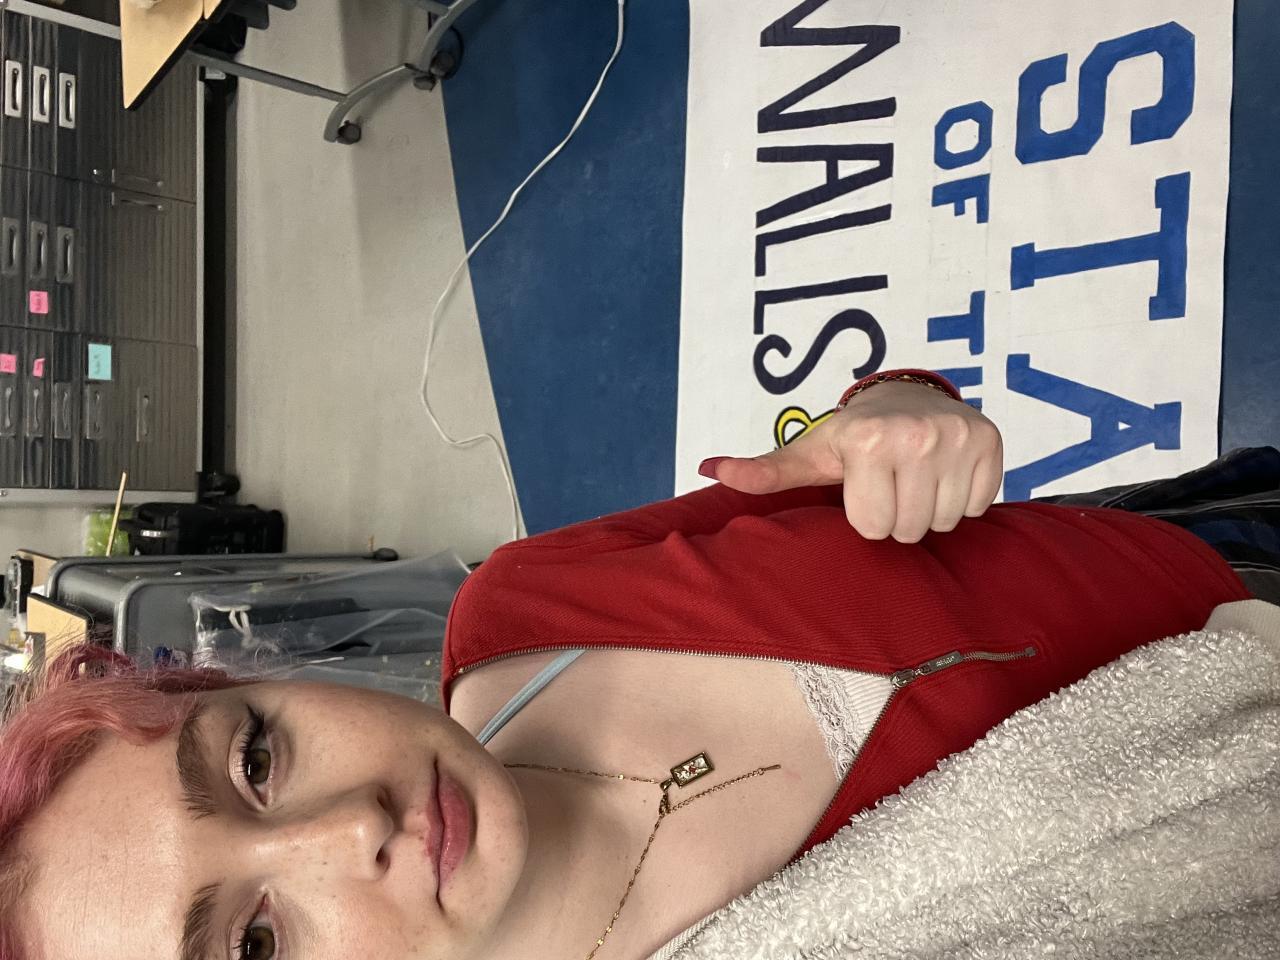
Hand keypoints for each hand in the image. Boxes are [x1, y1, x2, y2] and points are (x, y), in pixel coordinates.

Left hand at [702, 381, 1003, 541]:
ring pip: (943, 522)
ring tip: (914, 481)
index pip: (871, 526)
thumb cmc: (852, 434)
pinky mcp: (991, 443)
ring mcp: (958, 437)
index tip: (862, 488)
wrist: (908, 394)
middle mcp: (916, 435)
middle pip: (908, 529)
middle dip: (896, 517)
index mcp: (866, 441)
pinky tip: (942, 475)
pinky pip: (977, 507)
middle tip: (889, 486)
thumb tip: (709, 469)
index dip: (864, 516)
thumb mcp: (810, 452)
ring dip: (927, 511)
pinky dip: (960, 500)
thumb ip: (765, 470)